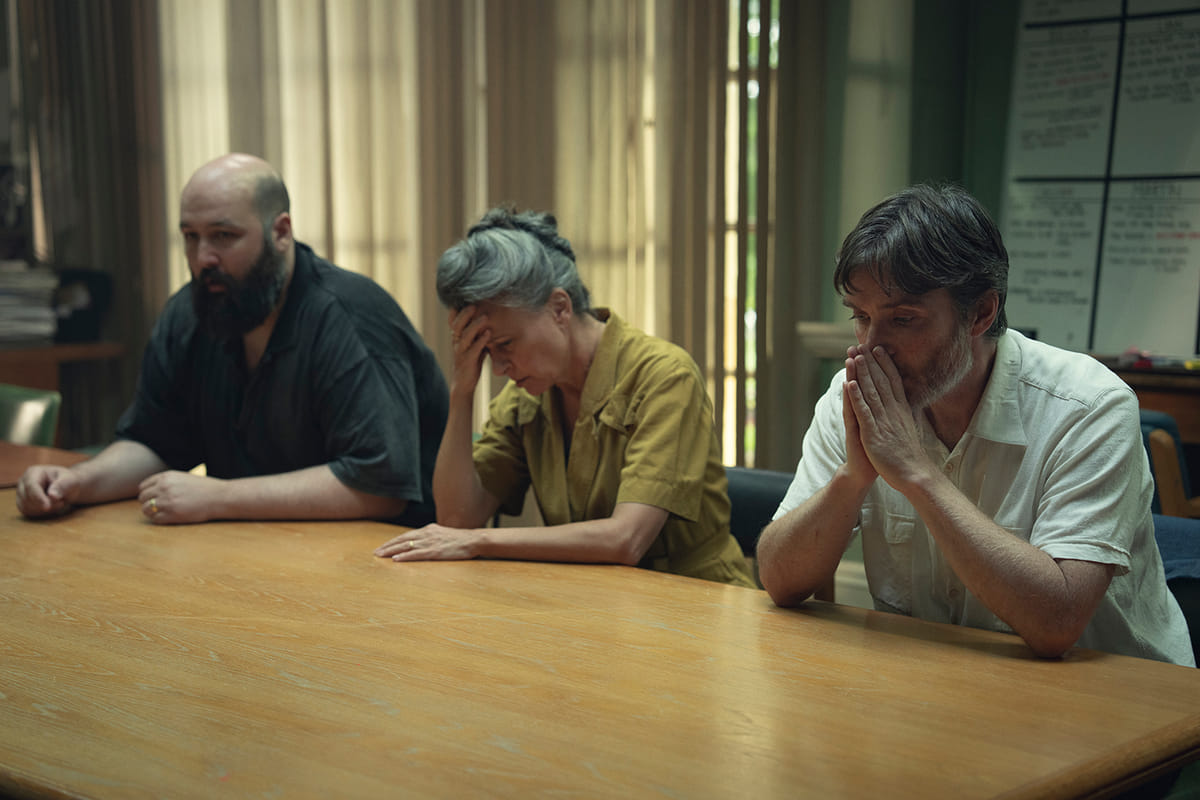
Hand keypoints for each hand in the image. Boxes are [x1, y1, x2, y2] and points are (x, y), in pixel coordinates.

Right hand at [16, 465, 81, 517]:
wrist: (68, 487)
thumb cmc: (69, 481)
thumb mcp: (70, 480)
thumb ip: (63, 486)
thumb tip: (52, 495)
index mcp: (33, 472)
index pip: (30, 486)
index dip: (38, 497)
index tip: (47, 507)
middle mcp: (23, 482)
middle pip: (27, 498)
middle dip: (46, 504)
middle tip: (62, 502)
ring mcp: (21, 493)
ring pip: (27, 507)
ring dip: (44, 510)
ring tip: (58, 503)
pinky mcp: (23, 504)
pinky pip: (28, 513)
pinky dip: (41, 513)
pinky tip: (52, 507)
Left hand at [136, 471, 226, 523]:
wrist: (219, 497)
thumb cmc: (204, 488)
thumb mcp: (183, 478)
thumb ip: (167, 482)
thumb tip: (151, 490)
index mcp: (166, 477)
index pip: (143, 486)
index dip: (147, 493)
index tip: (153, 498)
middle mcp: (164, 488)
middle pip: (142, 498)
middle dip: (148, 502)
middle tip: (158, 506)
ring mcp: (167, 502)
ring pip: (146, 509)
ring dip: (151, 512)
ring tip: (162, 512)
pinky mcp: (172, 515)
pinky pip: (155, 519)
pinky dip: (159, 519)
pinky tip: (168, 517)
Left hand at [374, 524, 481, 560]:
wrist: (474, 539)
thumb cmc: (461, 540)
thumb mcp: (443, 534)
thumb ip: (432, 537)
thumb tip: (422, 542)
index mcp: (429, 529)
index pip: (406, 535)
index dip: (393, 541)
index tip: (383, 546)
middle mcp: (427, 534)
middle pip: (402, 539)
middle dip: (387, 546)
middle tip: (376, 552)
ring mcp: (431, 542)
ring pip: (406, 546)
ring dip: (391, 551)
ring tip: (380, 555)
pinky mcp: (435, 551)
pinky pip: (416, 554)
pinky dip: (404, 556)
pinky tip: (396, 559)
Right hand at [448, 305, 490, 394]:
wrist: (463, 384)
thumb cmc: (470, 363)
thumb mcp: (473, 345)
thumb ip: (477, 334)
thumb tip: (488, 319)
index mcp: (457, 337)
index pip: (453, 320)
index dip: (457, 310)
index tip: (465, 298)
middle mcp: (456, 342)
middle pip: (457, 324)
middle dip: (465, 313)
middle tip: (474, 304)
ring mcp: (460, 352)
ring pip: (464, 335)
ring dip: (475, 325)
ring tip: (485, 317)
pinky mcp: (467, 361)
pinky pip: (473, 349)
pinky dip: (481, 341)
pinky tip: (488, 334)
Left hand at [844, 345, 931, 488]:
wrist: (914, 475)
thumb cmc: (910, 455)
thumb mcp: (910, 428)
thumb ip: (905, 414)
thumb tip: (906, 403)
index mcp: (902, 410)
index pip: (893, 381)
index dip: (885, 364)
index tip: (879, 349)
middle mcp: (894, 412)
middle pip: (881, 382)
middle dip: (870, 362)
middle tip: (862, 344)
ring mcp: (883, 422)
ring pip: (871, 392)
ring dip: (862, 373)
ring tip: (855, 356)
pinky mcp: (873, 434)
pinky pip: (864, 412)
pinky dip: (856, 397)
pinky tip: (850, 384)